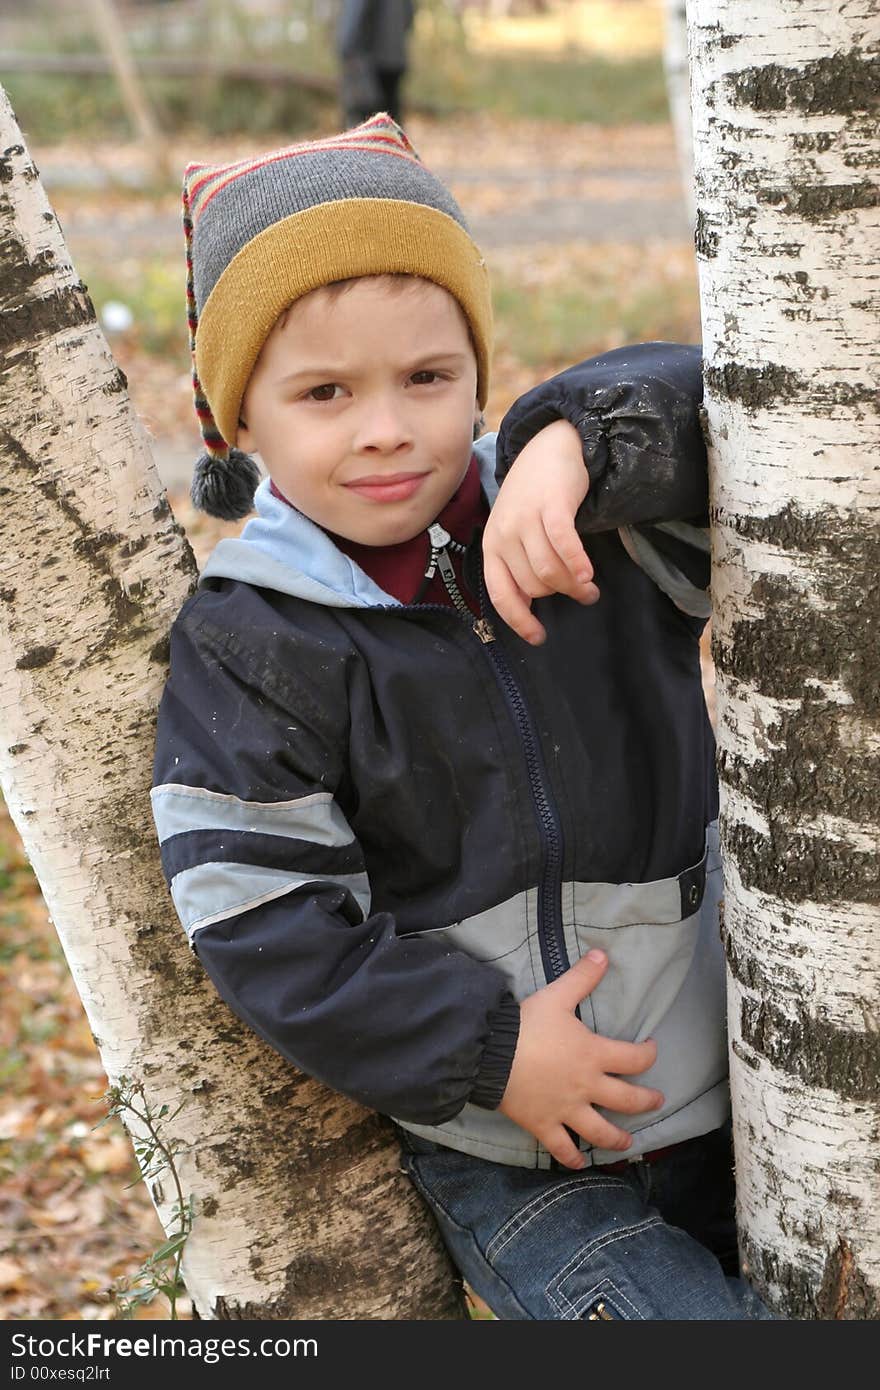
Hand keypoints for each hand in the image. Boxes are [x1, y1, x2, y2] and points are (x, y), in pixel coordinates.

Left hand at [483, 419, 599, 644]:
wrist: (549, 447)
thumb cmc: (534, 497)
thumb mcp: (516, 531)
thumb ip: (518, 565)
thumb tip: (528, 607)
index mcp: (492, 546)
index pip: (500, 594)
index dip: (519, 621)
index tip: (539, 637)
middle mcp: (503, 534)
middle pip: (533, 586)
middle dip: (560, 596)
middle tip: (581, 594)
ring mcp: (525, 519)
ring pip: (549, 571)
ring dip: (573, 586)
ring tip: (589, 588)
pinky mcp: (550, 506)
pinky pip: (563, 545)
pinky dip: (577, 564)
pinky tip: (589, 575)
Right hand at [498, 949, 663, 1169]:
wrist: (492, 1054)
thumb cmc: (527, 1025)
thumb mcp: (557, 996)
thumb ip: (583, 977)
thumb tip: (604, 953)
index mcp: (594, 1055)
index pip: (634, 1058)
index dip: (648, 1054)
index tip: (652, 1050)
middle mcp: (587, 1087)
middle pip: (627, 1100)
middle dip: (646, 1101)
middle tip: (656, 1101)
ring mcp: (567, 1110)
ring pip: (600, 1132)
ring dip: (618, 1138)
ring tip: (629, 1143)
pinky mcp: (544, 1125)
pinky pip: (562, 1148)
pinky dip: (572, 1158)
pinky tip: (581, 1164)